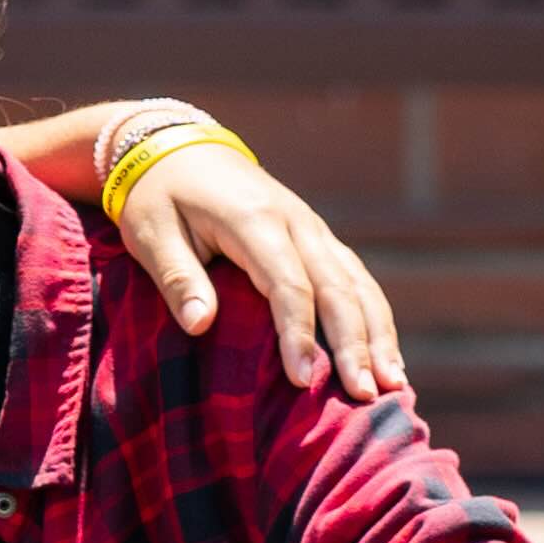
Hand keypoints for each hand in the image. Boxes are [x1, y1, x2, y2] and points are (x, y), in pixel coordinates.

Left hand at [111, 142, 406, 400]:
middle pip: (337, 288)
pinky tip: (385, 353)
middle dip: (355, 344)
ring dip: (378, 334)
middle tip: (366, 394)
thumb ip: (177, 278)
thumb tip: (200, 325)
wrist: (178, 148)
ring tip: (393, 382)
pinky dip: (373, 316)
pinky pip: (354, 278)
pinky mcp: (316, 238)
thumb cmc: (158, 197)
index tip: (301, 379)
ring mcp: (312, 229)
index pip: (288, 285)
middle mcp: (296, 223)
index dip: (297, 334)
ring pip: (358, 283)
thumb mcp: (150, 234)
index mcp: (255, 222)